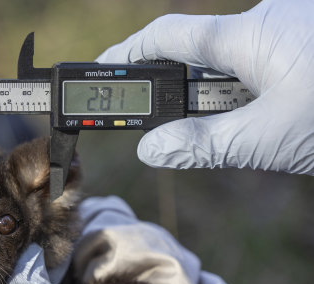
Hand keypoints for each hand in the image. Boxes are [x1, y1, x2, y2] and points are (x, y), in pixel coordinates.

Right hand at [96, 0, 313, 174]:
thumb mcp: (269, 138)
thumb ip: (204, 143)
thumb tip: (150, 149)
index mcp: (245, 36)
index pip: (166, 35)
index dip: (127, 53)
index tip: (101, 72)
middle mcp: (262, 24)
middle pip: (196, 53)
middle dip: (173, 88)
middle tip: (156, 123)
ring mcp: (286, 32)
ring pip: (229, 63)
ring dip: (213, 96)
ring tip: (228, 131)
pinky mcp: (303, 44)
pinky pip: (256, 63)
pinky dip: (242, 90)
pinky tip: (259, 117)